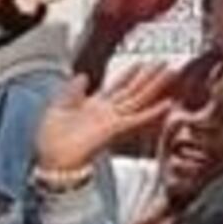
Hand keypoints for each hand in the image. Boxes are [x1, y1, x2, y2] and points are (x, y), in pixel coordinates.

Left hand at [33, 64, 181, 178]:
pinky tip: (166, 103)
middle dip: (149, 77)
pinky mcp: (115, 130)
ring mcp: (113, 121)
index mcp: (93, 107)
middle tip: (165, 64)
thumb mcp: (58, 107)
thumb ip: (72, 91)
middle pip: (133, 91)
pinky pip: (137, 119)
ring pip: (139, 100)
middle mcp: (107, 113)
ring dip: (156, 86)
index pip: (116, 87)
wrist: (52, 160)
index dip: (128, 74)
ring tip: (171, 73)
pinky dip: (152, 111)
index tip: (141, 63)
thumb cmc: (52, 140)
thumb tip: (83, 75)